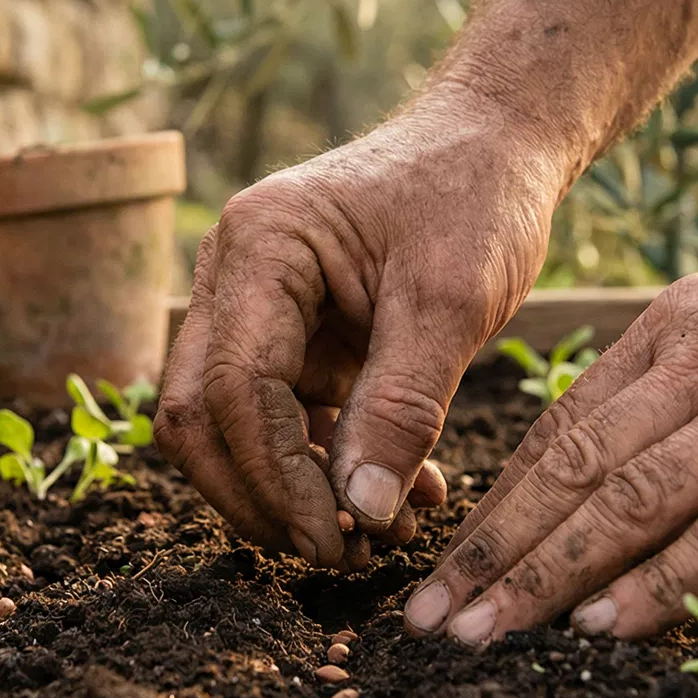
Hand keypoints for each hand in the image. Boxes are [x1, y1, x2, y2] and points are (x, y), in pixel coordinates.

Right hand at [156, 96, 566, 568]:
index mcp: (261, 245)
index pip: (236, 387)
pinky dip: (330, 471)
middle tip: (343, 555)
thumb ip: (403, 407)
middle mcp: (235, 276)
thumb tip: (359, 513)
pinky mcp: (292, 340)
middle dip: (263, 499)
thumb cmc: (475, 195)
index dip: (277, 478)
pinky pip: (284, 424)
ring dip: (297, 495)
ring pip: (234, 430)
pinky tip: (403, 497)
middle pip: (202, 417)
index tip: (337, 539)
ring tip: (387, 533)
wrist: (495, 143)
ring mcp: (255, 310)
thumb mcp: (453, 299)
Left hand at [402, 199, 697, 643]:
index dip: (498, 504)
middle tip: (429, 617)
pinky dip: (663, 585)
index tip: (447, 561)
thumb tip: (619, 447)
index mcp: (676, 330)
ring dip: (547, 577)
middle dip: (491, 551)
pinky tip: (608, 627)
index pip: (560, 430)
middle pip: (571, 471)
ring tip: (484, 633)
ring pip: (629, 503)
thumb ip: (686, 373)